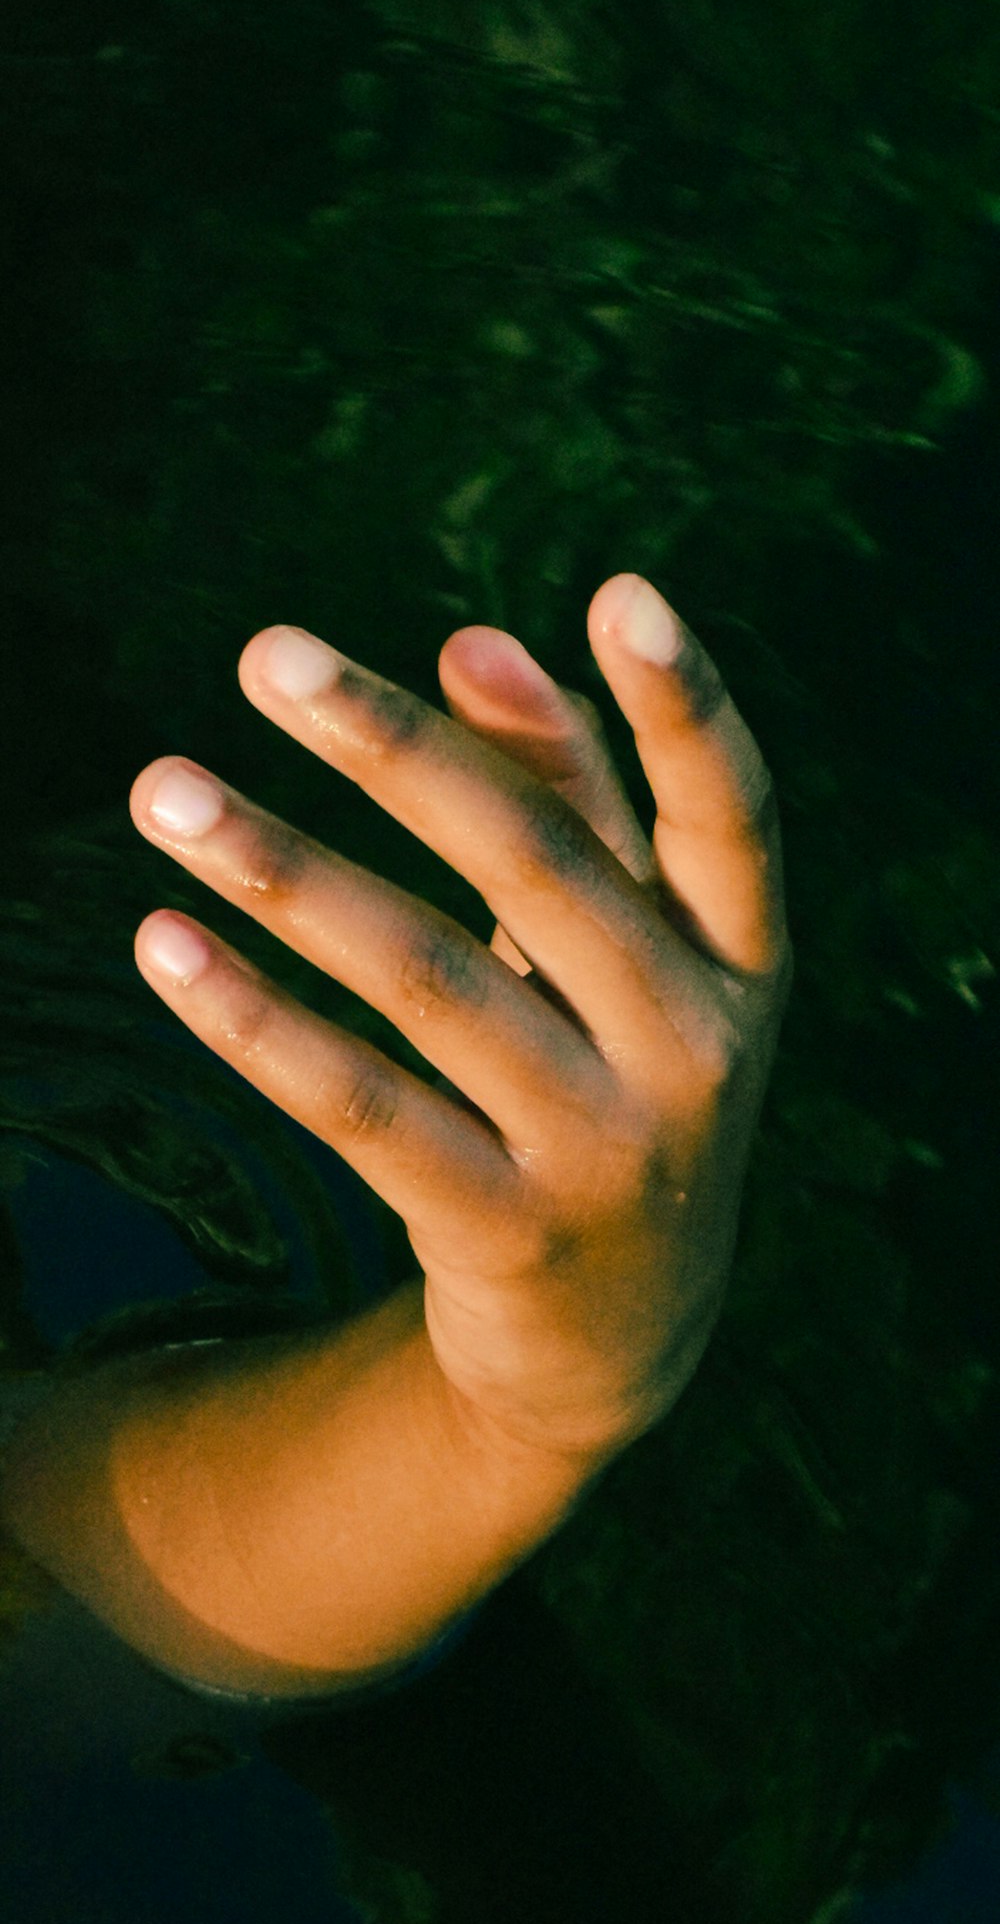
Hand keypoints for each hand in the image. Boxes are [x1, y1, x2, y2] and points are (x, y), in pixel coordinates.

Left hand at [128, 573, 789, 1459]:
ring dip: (285, 873)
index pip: (733, 818)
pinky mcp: (502, 1229)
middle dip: (397, 750)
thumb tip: (470, 644)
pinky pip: (361, 1108)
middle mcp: (693, 1048)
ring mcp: (603, 1149)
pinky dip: (257, 1024)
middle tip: (266, 654)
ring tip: (163, 791)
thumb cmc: (612, 1070)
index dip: (687, 710)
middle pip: (537, 868)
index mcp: (743, 959)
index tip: (623, 591)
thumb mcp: (623, 949)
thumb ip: (568, 793)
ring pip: (425, 980)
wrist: (619, 1332)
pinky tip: (164, 947)